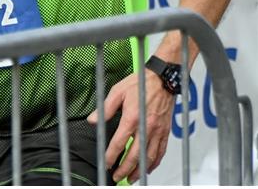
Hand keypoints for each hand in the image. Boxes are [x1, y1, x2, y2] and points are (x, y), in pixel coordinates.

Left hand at [88, 68, 175, 182]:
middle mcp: (146, 126)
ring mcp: (157, 130)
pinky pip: (161, 151)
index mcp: (132, 117)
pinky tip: (149, 168)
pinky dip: (155, 163)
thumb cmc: (141, 82)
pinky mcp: (165, 131)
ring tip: (131, 178)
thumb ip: (105, 108)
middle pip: (135, 155)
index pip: (119, 143)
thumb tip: (93, 120)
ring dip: (140, 170)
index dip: (111, 156)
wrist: (163, 78)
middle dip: (125, 169)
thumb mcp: (118, 91)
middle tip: (117, 177)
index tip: (106, 164)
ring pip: (149, 157)